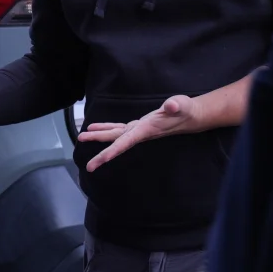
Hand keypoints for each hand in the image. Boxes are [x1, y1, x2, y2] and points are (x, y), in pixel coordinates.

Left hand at [79, 95, 198, 171]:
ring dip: (98, 137)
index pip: (126, 142)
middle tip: (88, 166)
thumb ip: (175, 106)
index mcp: (146, 129)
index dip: (112, 151)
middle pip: (117, 144)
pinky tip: (94, 127)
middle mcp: (139, 132)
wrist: (191, 116)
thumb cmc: (186, 110)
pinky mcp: (138, 125)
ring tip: (82, 137)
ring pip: (115, 135)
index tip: (100, 161)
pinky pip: (119, 128)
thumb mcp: (181, 105)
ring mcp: (138, 130)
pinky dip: (106, 127)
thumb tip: (170, 106)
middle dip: (102, 154)